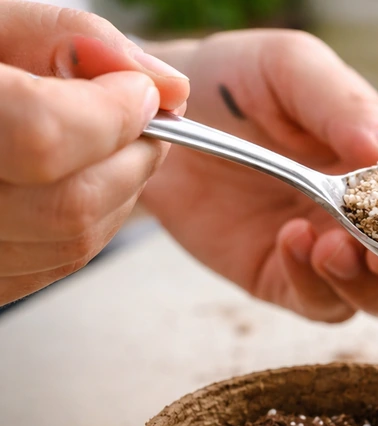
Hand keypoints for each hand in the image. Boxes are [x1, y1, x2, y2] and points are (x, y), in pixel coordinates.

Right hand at [0, 2, 188, 305]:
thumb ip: (77, 39)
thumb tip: (167, 87)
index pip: (42, 136)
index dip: (109, 116)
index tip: (139, 93)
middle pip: (71, 201)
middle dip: (131, 158)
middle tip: (143, 123)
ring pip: (72, 241)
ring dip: (119, 193)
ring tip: (109, 146)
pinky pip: (56, 266)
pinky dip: (90, 223)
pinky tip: (78, 181)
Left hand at [142, 31, 377, 322]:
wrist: (155, 118)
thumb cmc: (231, 82)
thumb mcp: (291, 71)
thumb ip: (347, 107)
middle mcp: (370, 215)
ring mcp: (333, 252)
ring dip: (366, 285)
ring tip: (327, 246)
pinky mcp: (289, 281)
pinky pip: (323, 306)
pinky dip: (314, 284)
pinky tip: (290, 241)